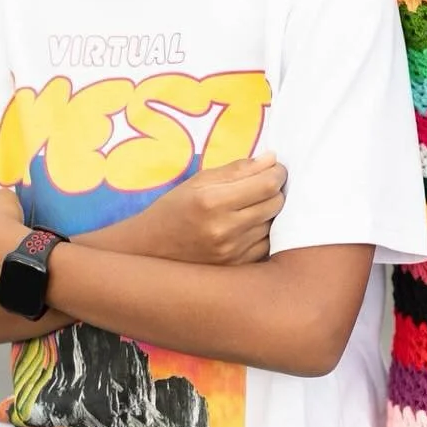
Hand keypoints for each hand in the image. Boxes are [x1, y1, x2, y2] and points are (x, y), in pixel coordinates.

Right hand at [113, 157, 286, 264]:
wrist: (149, 251)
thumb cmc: (174, 209)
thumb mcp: (199, 181)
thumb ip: (238, 169)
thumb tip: (272, 159)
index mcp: (212, 201)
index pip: (267, 184)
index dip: (277, 172)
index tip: (274, 168)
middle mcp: (223, 230)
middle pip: (275, 203)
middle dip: (276, 190)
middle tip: (264, 185)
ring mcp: (231, 253)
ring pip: (274, 224)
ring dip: (270, 212)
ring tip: (253, 206)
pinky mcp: (235, 267)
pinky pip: (267, 245)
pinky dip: (264, 233)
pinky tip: (249, 227)